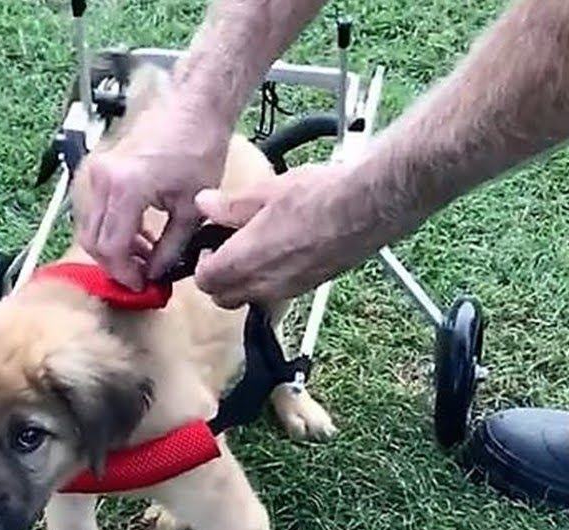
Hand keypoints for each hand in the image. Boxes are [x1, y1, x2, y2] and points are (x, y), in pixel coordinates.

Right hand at [72, 108, 228, 290]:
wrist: (192, 107)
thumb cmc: (198, 147)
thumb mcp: (191, 207)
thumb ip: (171, 247)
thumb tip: (155, 273)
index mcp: (126, 188)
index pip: (112, 247)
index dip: (124, 273)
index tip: (140, 286)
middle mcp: (102, 180)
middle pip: (93, 240)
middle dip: (114, 264)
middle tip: (139, 276)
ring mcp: (95, 172)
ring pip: (89, 227)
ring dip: (111, 248)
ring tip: (142, 256)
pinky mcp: (97, 169)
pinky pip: (94, 210)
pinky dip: (110, 229)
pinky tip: (136, 235)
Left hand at [192, 162, 418, 307]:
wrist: (367, 206)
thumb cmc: (318, 196)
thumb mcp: (264, 191)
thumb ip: (229, 205)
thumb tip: (204, 204)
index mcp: (244, 262)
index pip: (204, 281)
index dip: (201, 263)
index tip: (210, 243)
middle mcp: (264, 285)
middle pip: (223, 298)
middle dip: (218, 279)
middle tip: (227, 250)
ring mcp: (288, 290)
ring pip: (250, 299)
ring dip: (243, 282)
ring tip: (254, 249)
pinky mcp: (310, 287)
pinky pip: (276, 294)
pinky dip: (268, 281)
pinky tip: (282, 252)